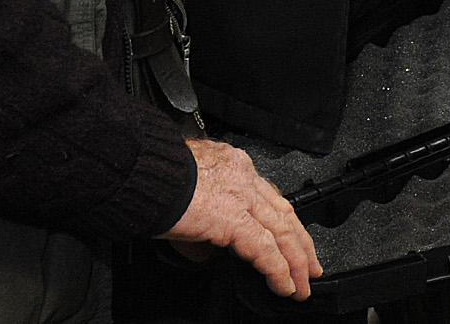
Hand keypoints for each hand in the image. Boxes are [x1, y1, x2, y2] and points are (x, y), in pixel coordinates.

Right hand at [158, 138, 321, 297]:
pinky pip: (265, 249)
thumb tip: (206, 237)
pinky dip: (278, 270)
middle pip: (284, 213)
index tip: (292, 238)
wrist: (140, 172)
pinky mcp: (234, 218)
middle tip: (310, 267)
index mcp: (233, 164)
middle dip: (301, 244)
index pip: (270, 195)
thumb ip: (204, 206)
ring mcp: (242, 196)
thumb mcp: (186, 185)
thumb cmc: (152, 177)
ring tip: (301, 285)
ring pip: (282, 232)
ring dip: (296, 262)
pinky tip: (284, 286)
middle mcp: (243, 176)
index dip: (285, 221)